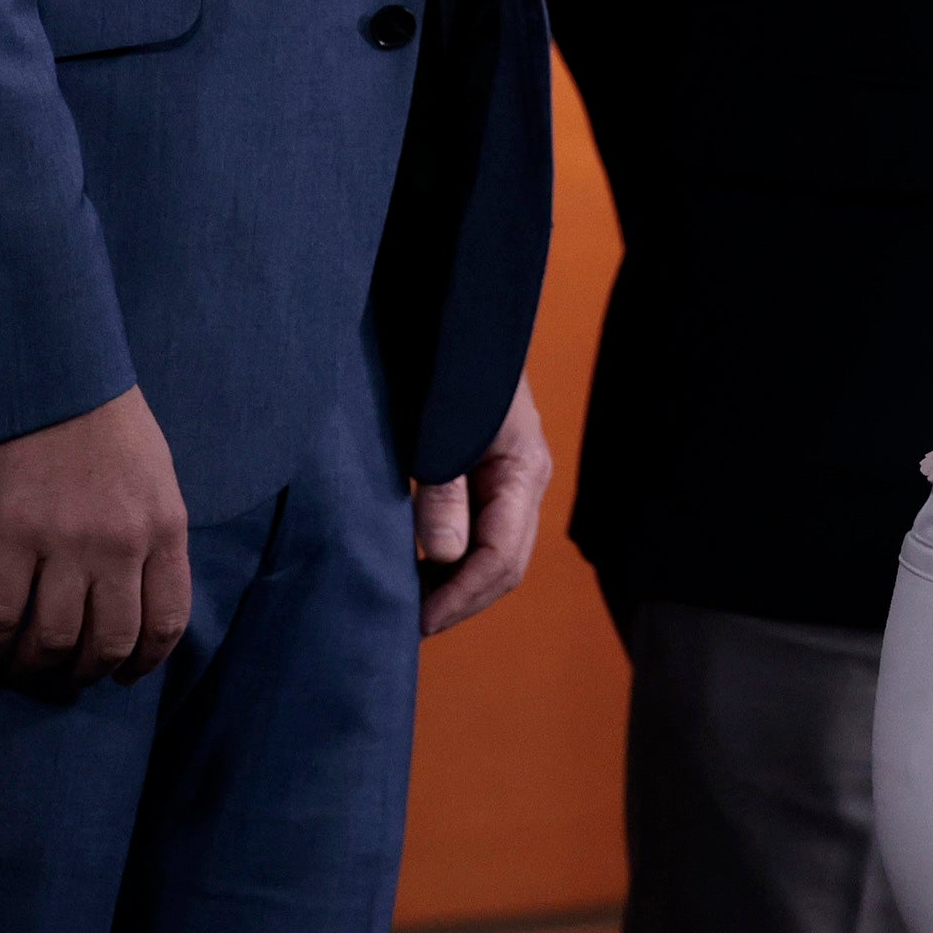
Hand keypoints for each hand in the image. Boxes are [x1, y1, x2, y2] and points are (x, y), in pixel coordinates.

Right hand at [0, 387, 189, 693]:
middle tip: (67, 680)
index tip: (123, 676)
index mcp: (164, 528)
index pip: (166, 621)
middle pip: (110, 642)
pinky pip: (1, 614)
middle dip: (87, 673)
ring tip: (25, 673)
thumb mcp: (157, 476)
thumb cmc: (107, 421)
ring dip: (39, 670)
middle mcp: (121, 545)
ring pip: (56, 640)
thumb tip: (141, 592)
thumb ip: (156, 534)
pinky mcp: (10, 535)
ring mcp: (65, 543)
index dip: (144, 662)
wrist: (52, 374)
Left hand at [413, 383, 549, 638]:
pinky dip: (449, 559)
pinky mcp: (487, 471)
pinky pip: (478, 532)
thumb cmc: (448, 358)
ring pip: (492, 553)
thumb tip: (447, 556)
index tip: (415, 622)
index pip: (501, 559)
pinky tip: (416, 566)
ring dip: (454, 585)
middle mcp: (525, 480)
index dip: (459, 598)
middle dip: (459, 601)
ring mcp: (510, 477)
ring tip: (407, 604)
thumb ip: (444, 488)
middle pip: (502, 566)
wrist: (455, 306)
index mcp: (524, 470)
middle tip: (406, 625)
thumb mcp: (443, 424)